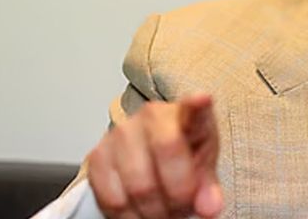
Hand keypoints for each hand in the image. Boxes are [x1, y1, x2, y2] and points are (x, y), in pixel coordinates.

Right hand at [87, 93, 222, 218]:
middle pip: (166, 153)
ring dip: (153, 211)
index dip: (197, 104)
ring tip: (162, 211)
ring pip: (139, 185)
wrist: (151, 161)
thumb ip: (208, 188)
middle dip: (177, 195)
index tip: (202, 99)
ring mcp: (122, 132)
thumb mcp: (204, 172)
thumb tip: (210, 208)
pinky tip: (139, 211)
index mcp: (188, 116)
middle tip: (182, 209)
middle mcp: (153, 116)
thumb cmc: (183, 160)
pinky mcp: (97, 155)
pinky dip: (129, 215)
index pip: (194, 108)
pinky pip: (113, 199)